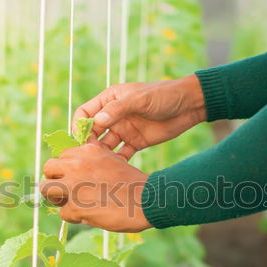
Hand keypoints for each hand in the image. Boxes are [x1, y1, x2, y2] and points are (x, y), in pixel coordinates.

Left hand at [40, 143, 151, 232]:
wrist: (146, 200)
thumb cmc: (131, 183)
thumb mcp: (111, 160)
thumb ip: (91, 161)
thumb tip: (72, 171)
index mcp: (87, 150)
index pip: (62, 156)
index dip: (66, 169)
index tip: (74, 178)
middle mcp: (76, 164)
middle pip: (48, 168)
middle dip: (55, 180)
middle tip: (66, 191)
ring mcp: (73, 184)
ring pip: (46, 189)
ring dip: (56, 198)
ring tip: (70, 204)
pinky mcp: (75, 205)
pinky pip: (62, 212)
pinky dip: (73, 217)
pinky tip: (89, 215)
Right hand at [73, 74, 204, 158]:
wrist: (188, 105)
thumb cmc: (163, 95)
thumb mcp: (140, 99)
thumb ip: (118, 109)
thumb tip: (97, 121)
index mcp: (109, 100)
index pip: (85, 113)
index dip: (79, 125)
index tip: (78, 139)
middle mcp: (113, 116)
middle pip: (92, 132)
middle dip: (87, 144)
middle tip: (86, 158)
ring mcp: (124, 130)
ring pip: (105, 146)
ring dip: (101, 155)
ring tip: (99, 166)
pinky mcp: (135, 142)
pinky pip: (121, 154)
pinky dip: (117, 162)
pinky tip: (115, 171)